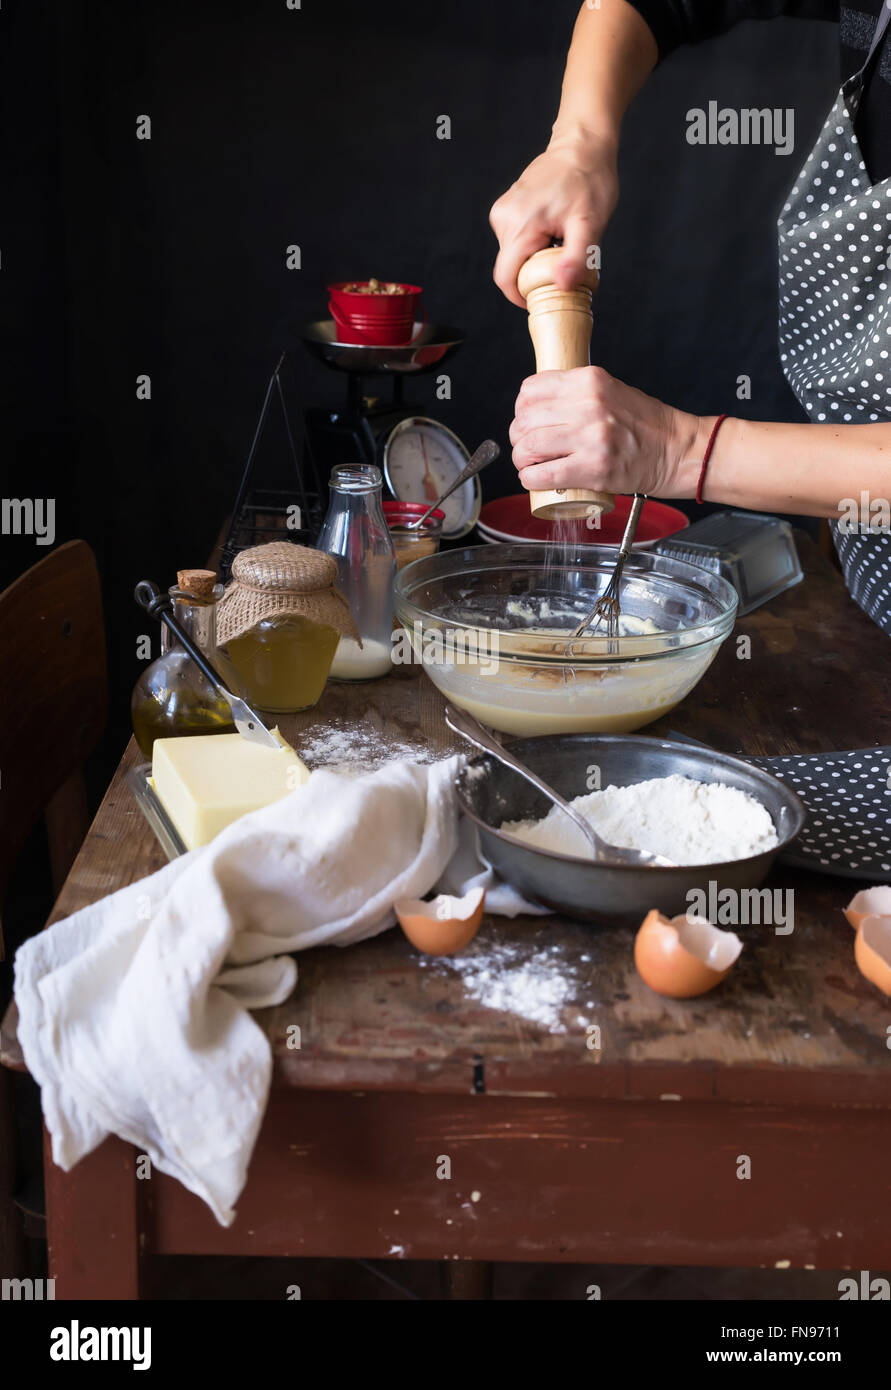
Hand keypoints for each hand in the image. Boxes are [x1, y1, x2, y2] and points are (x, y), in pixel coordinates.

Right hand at [489, 134, 617, 307]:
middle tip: (565, 262)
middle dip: (535, 275)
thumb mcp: (590, 223)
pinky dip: (534, 244)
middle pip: (511, 268)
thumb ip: (577, 257)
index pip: (505, 278)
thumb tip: (562, 285)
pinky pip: (516, 240)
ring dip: (536, 259)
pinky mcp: (506, 208)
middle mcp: (503, 218)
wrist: (582, 144)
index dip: (521, 297)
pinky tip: (554, 229)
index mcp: (520, 225)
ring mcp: (503, 211)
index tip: (542, 299)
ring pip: (514, 255)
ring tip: (561, 239)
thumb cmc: (589, 179)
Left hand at [509, 366, 700, 498]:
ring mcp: (590, 436)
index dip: (521, 409)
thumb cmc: (646, 425)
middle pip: (525, 420)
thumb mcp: (610, 391)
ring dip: (521, 460)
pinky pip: (543, 474)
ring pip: (528, 446)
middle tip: (526, 448)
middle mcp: (588, 404)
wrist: (677, 450)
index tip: (526, 421)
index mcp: (590, 380)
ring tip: (530, 465)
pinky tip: (534, 480)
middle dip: (518, 438)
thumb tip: (540, 405)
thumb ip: (578, 393)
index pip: (531, 389)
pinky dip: (530, 480)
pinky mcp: (593, 467)